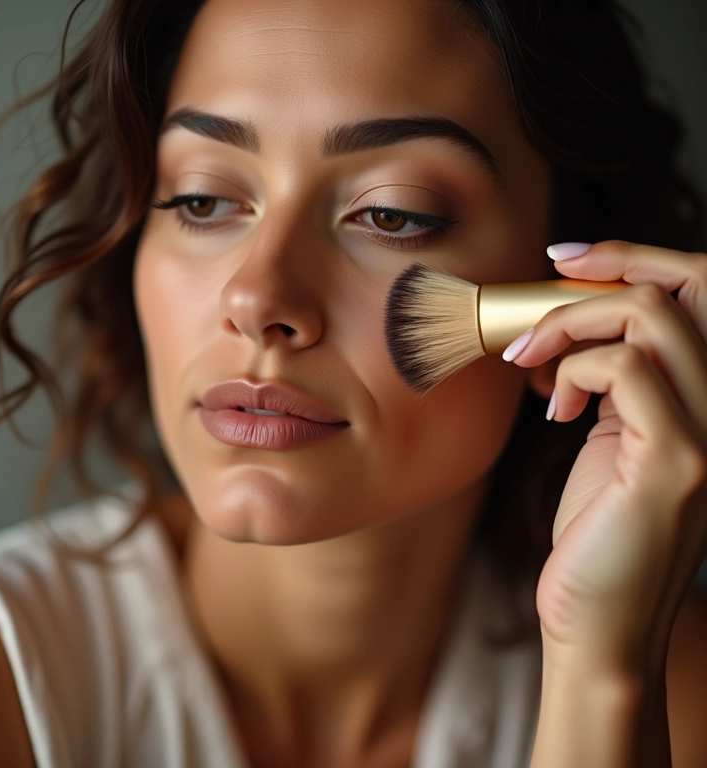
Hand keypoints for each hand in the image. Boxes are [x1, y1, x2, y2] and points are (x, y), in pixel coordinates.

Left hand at [507, 240, 706, 673]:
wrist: (599, 622)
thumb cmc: (596, 532)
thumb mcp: (607, 441)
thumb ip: (609, 384)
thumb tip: (568, 329)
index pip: (701, 290)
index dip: (635, 257)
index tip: (567, 258)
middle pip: (685, 286)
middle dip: (600, 278)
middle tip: (539, 311)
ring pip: (649, 318)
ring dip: (569, 327)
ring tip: (532, 366)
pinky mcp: (679, 460)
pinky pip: (625, 369)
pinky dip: (573, 371)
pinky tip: (552, 409)